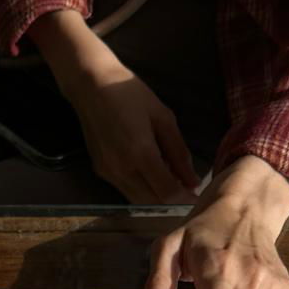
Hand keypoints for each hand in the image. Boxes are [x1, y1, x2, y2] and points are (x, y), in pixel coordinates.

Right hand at [27, 10, 198, 203]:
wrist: (91, 86)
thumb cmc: (131, 94)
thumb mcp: (163, 117)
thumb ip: (179, 152)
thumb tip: (193, 181)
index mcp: (141, 153)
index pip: (167, 193)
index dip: (185, 199)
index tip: (197, 195)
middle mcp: (123, 170)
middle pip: (153, 202)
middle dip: (172, 200)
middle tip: (186, 187)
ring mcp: (109, 174)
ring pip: (139, 201)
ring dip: (156, 197)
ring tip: (169, 180)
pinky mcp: (101, 172)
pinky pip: (126, 190)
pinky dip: (142, 189)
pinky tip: (149, 173)